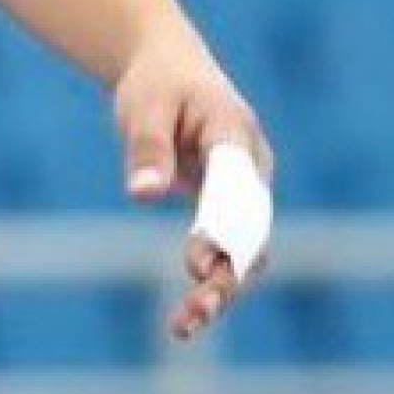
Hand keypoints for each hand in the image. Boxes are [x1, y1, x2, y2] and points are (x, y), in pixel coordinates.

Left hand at [113, 22, 272, 341]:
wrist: (169, 69)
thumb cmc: (157, 82)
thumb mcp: (145, 104)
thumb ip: (148, 146)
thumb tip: (141, 195)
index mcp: (234, 131)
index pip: (235, 185)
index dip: (221, 225)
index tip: (198, 259)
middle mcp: (251, 168)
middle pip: (250, 229)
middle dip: (228, 270)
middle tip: (197, 304)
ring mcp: (245, 193)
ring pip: (243, 251)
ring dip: (219, 289)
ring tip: (183, 325)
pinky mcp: (229, 211)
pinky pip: (226, 253)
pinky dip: (208, 284)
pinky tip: (181, 322)